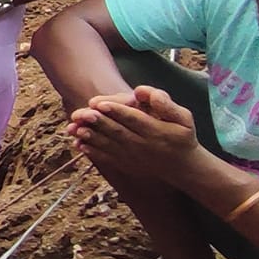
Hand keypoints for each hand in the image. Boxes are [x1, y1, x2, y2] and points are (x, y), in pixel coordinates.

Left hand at [67, 87, 202, 181]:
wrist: (183, 167)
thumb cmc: (183, 136)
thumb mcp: (184, 117)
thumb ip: (166, 104)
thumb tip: (142, 92)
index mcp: (156, 131)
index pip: (134, 120)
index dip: (116, 112)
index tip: (101, 104)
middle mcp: (143, 145)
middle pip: (117, 132)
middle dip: (98, 123)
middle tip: (81, 113)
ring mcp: (133, 157)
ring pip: (109, 145)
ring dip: (90, 137)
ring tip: (74, 128)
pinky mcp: (126, 164)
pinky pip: (108, 158)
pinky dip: (93, 151)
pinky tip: (79, 143)